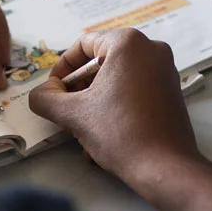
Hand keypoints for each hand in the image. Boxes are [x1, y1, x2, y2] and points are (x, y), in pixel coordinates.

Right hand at [28, 29, 201, 183]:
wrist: (165, 167)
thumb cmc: (120, 133)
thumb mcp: (74, 114)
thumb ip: (46, 98)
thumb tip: (40, 94)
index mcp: (128, 43)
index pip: (83, 44)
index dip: (62, 68)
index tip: (53, 90)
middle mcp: (152, 49)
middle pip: (101, 61)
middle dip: (79, 87)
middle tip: (66, 109)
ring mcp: (166, 70)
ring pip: (117, 79)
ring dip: (94, 101)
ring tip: (82, 128)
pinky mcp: (172, 92)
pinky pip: (134, 90)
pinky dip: (115, 106)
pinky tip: (103, 134)